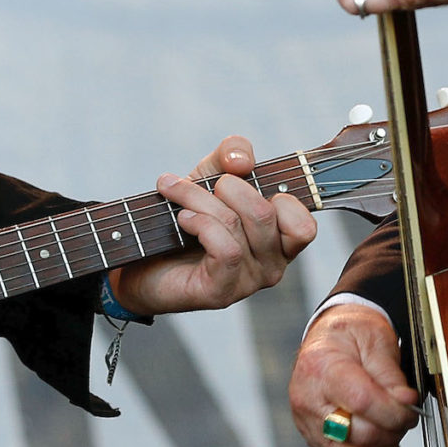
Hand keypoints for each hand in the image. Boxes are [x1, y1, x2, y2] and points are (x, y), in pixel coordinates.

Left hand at [114, 137, 317, 314]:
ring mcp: (249, 282)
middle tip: (201, 185)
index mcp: (280, 239)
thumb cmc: (186, 216)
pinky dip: (200, 224)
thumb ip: (234, 154)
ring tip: (176, 194)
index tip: (243, 180)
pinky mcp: (222, 292)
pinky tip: (183, 220)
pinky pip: (226, 249)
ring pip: (237, 225)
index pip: (304, 223)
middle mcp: (273, 264)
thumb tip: (242, 163)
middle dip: (226, 185)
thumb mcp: (213, 173)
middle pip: (265, 213)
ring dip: (199, 199)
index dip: (278, 193)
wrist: (143, 255)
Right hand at [291, 304, 417, 446]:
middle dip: (392, 429)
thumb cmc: (350, 334)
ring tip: (396, 427)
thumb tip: (406, 403)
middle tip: (406, 415)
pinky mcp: (315, 440)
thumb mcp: (375, 339)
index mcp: (321, 367)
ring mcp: (308, 424)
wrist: (329, 338)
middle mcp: (307, 399)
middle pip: (358, 434)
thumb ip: (390, 375)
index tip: (411, 407)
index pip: (361, 401)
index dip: (393, 411)